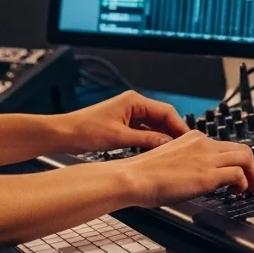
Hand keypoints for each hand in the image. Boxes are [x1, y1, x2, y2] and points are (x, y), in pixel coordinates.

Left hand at [57, 90, 189, 153]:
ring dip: (163, 136)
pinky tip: (158, 150)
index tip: (188, 139)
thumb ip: (146, 139)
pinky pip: (144, 130)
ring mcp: (129, 114)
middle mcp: (133, 104)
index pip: (166, 111)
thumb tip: (168, 144)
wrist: (65, 133)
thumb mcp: (120, 137)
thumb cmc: (86, 130)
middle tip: (185, 148)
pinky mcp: (124, 124)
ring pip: (154, 125)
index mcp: (134, 101)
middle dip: (173, 131)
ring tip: (175, 151)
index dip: (178, 125)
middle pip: (162, 117)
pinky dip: (152, 139)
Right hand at [113, 131, 253, 206]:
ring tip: (249, 190)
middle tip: (251, 182)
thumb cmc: (143, 174)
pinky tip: (235, 193)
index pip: (224, 145)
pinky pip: (239, 174)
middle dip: (251, 166)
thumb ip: (187, 162)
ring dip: (253, 175)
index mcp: (192, 138)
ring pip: (246, 157)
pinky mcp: (208, 174)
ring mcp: (206, 157)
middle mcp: (202, 143)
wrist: (134, 177)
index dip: (235, 160)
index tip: (237, 173)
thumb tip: (196, 177)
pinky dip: (244, 184)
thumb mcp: (170, 160)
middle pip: (242, 148)